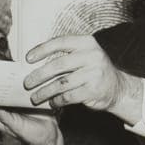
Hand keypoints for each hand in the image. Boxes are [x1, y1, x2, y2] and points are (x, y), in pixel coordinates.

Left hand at [24, 35, 142, 121]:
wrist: (117, 88)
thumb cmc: (93, 71)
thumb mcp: (83, 55)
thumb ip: (65, 54)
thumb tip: (34, 61)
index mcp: (87, 43)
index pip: (60, 42)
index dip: (42, 49)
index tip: (27, 59)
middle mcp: (92, 56)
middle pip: (59, 64)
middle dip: (39, 75)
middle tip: (27, 83)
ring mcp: (94, 73)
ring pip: (62, 83)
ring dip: (45, 91)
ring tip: (35, 97)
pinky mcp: (94, 90)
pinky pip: (69, 96)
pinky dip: (57, 101)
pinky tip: (51, 103)